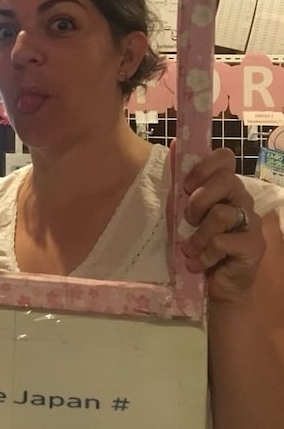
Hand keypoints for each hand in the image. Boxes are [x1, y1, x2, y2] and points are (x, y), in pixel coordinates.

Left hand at [175, 144, 265, 302]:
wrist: (214, 284)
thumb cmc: (196, 243)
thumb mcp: (181, 211)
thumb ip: (180, 182)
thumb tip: (174, 144)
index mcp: (226, 187)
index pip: (225, 158)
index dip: (204, 167)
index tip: (186, 186)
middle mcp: (242, 199)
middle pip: (226, 181)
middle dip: (198, 201)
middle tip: (188, 220)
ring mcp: (251, 222)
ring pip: (221, 214)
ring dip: (198, 235)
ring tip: (189, 249)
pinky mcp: (254, 245)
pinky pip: (222, 242)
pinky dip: (204, 255)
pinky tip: (198, 263)